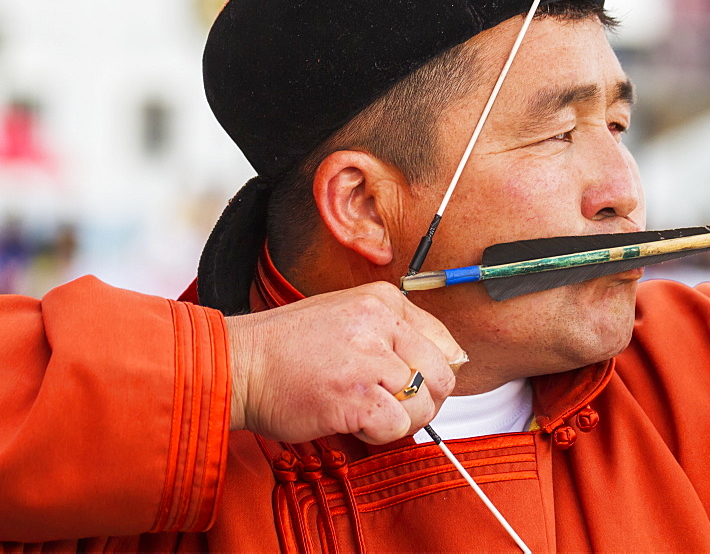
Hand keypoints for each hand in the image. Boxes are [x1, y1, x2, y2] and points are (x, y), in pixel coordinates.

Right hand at [226, 281, 464, 443]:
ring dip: (400, 420)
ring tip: (367, 412)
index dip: (433, 372)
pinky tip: (353, 421)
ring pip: (423, 405)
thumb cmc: (286, 348)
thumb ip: (393, 334)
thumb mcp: (348, 317)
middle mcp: (381, 324)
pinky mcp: (356, 397)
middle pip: (441, 376)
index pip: (445, 342)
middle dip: (424, 400)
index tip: (416, 385)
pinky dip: (378, 435)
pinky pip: (396, 427)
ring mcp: (369, 360)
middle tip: (394, 406)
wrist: (239, 364)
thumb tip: (442, 363)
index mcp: (384, 300)